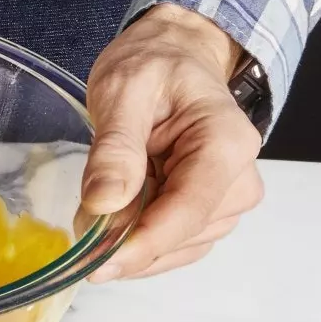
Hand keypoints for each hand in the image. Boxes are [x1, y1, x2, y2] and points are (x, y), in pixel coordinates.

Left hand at [82, 4, 263, 279]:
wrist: (174, 54)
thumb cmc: (153, 64)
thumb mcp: (122, 90)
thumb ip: (115, 147)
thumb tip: (103, 204)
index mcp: (226, 143)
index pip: (189, 211)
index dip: (142, 245)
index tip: (96, 266)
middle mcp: (240, 179)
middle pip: (183, 235)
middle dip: (129, 242)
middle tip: (81, 223)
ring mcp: (229, 199)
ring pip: (178, 247)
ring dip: (133, 242)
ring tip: (98, 207)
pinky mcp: (211, 210)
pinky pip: (174, 242)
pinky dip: (140, 239)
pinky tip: (116, 216)